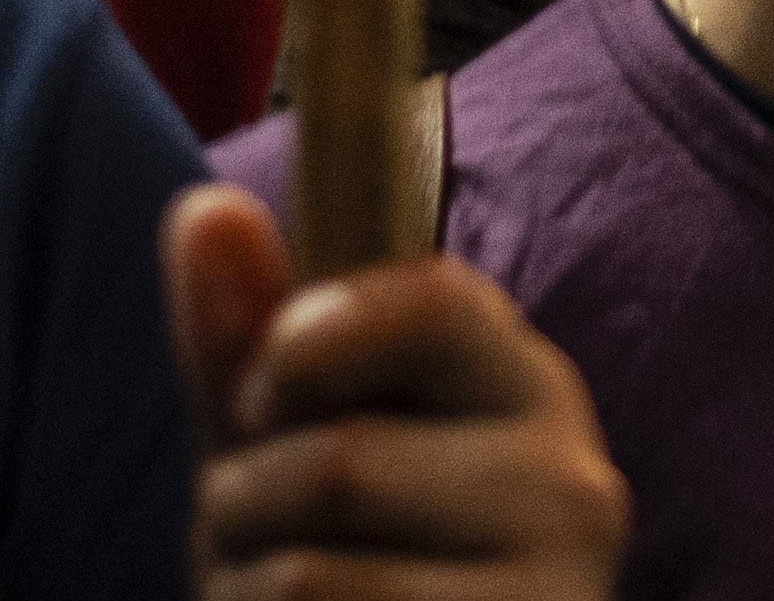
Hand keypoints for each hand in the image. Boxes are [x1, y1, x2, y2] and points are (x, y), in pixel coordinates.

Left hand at [164, 185, 629, 600]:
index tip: (262, 396)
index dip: (309, 342)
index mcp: (527, 386)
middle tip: (261, 533)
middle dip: (242, 502)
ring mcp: (550, 592)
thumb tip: (206, 211)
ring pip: (311, 578)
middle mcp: (567, 487)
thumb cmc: (348, 547)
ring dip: (244, 590)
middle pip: (341, 462)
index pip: (437, 306)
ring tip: (278, 597)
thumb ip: (250, 333)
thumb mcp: (293, 434)